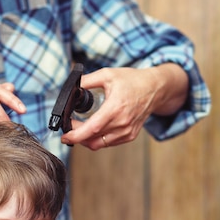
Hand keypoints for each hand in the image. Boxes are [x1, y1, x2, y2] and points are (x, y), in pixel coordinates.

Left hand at [60, 64, 187, 149]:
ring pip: (99, 144)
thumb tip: (71, 86)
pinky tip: (93, 130)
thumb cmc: (133, 81)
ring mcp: (127, 132)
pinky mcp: (129, 136)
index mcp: (115, 108)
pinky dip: (97, 139)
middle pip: (92, 139)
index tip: (64, 135)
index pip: (92, 129)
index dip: (76, 135)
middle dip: (77, 136)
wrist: (155, 88)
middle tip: (69, 127)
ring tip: (80, 128)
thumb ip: (87, 80)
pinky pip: (108, 143)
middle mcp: (122, 123)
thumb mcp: (107, 74)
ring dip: (86, 139)